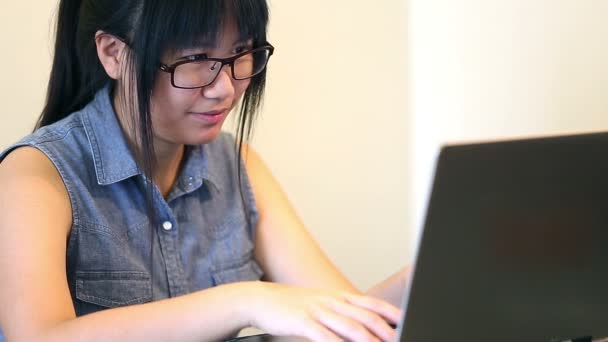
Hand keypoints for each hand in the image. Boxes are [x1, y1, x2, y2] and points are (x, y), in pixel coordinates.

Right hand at [247, 282, 401, 341]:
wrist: (261, 300)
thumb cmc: (293, 306)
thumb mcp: (321, 304)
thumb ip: (342, 313)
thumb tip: (362, 326)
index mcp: (338, 297)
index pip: (371, 304)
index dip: (391, 313)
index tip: (406, 321)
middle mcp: (332, 301)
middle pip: (366, 316)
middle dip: (387, 331)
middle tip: (401, 339)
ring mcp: (318, 310)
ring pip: (351, 327)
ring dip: (369, 341)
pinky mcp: (303, 321)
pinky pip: (326, 336)